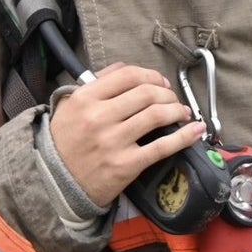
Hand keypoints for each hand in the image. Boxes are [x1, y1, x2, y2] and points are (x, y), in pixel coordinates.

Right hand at [49, 62, 206, 206]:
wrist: (56, 182)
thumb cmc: (67, 141)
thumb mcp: (72, 105)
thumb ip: (98, 83)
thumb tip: (127, 69)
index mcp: (86, 98)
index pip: (128, 75)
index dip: (151, 75)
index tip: (160, 82)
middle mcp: (99, 117)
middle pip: (146, 93)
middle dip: (167, 92)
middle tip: (172, 97)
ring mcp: (113, 142)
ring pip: (156, 115)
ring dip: (177, 110)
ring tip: (182, 112)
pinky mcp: (125, 165)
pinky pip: (161, 147)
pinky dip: (184, 136)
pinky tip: (195, 130)